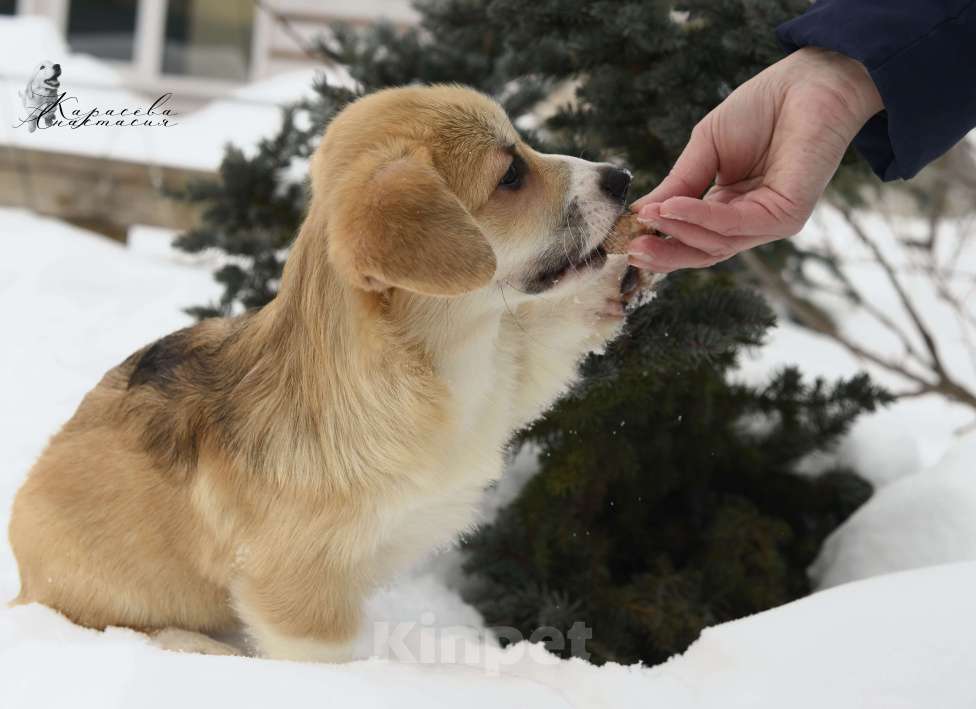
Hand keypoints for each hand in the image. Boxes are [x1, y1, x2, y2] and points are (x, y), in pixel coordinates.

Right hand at [628, 47, 882, 272]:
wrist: (807, 82)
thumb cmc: (760, 109)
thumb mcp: (704, 148)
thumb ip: (678, 183)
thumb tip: (641, 214)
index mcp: (729, 208)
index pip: (691, 238)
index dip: (659, 240)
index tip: (624, 237)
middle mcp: (750, 222)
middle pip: (702, 253)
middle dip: (665, 254)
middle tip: (630, 249)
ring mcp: (769, 223)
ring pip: (716, 245)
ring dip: (677, 232)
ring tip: (647, 217)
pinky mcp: (786, 216)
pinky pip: (734, 226)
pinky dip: (699, 219)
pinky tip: (671, 208)